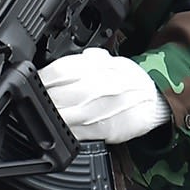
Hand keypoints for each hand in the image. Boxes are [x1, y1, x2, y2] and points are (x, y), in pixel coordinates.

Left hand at [39, 47, 168, 143]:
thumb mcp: (111, 60)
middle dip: (42, 98)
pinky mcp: (103, 129)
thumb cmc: (132, 80)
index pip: (60, 71)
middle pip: (58, 94)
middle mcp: (96, 87)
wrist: (154, 99)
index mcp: (96, 68)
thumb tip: (71, 57)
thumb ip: (88, 58)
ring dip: (49, 116)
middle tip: (34, 99)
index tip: (34, 81)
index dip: (42, 77)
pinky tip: (57, 129)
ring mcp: (99, 110)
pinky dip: (64, 132)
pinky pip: (77, 132)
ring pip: (64, 114)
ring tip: (41, 115)